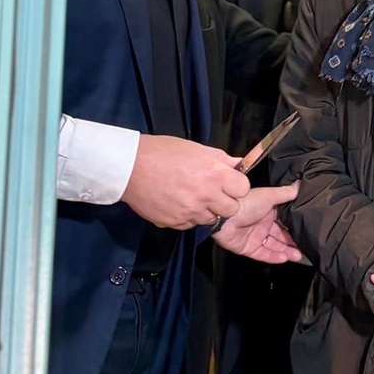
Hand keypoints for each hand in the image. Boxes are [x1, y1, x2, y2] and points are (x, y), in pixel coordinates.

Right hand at [121, 135, 249, 228]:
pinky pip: (190, 225)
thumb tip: (239, 164)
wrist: (129, 167)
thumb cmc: (162, 153)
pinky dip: (188, 217)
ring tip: (193, 196)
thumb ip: (221, 159)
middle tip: (213, 192)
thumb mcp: (197, 149)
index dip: (237, 185)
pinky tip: (179, 203)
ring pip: (211, 219)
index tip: (229, 183)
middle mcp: (205, 195)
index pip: (243, 189)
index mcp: (214, 174)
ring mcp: (189, 211)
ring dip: (207, 210)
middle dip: (226, 201)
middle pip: (232, 209)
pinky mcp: (174, 222)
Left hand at [213, 182, 305, 262]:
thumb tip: (299, 185)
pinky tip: (285, 258)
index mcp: (268, 211)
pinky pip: (264, 254)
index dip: (295, 226)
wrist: (225, 217)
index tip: (307, 230)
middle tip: (306, 246)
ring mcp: (255, 237)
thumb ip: (286, 193)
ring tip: (298, 255)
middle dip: (293, 242)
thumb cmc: (245, 203)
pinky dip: (274, 257)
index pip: (285, 221)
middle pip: (281, 235)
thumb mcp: (269, 195)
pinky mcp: (248, 248)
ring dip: (287, 251)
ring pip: (275, 246)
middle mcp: (262, 224)